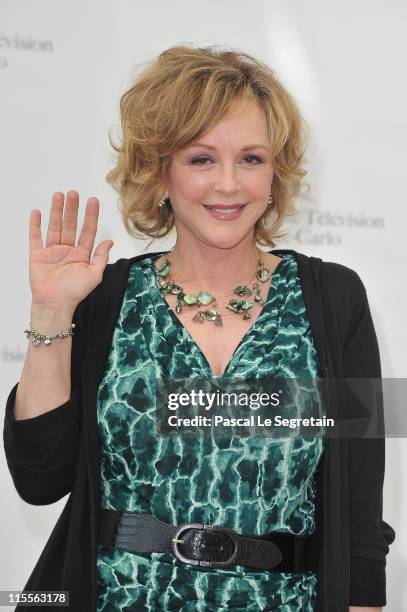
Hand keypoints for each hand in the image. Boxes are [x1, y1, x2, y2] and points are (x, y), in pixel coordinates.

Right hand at [29, 190, 113, 311]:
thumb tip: (110, 241)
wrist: (55, 304)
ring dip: (56, 211)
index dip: (90, 216)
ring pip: (55, 227)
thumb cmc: (75, 293)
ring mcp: (52, 252)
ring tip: (59, 196)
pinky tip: (37, 212)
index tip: (93, 201)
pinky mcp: (37, 255)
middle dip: (73, 209)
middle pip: (70, 225)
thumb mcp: (95, 275)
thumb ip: (101, 257)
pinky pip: (35, 237)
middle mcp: (67, 251)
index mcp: (82, 255)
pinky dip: (35, 225)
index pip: (88, 231)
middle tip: (74, 193)